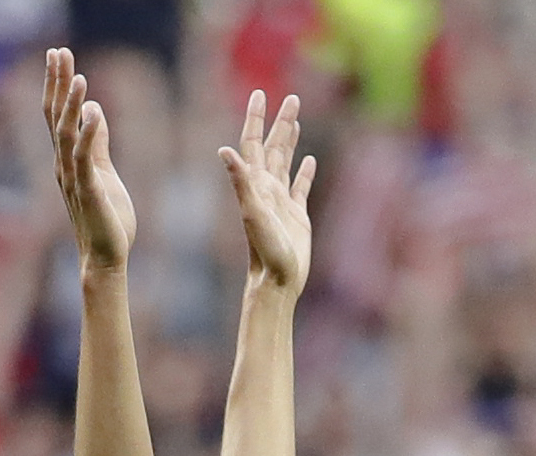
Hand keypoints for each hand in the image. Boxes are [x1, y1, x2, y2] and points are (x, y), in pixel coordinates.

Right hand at [44, 47, 135, 271]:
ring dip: (71, 105)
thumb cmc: (106, 218)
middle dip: (57, 83)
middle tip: (58, 52)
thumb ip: (98, 142)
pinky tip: (93, 112)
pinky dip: (89, 135)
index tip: (58, 55)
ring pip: (66, 134)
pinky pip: (85, 159)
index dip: (57, 84)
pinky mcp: (88, 192)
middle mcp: (64, 165)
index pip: (58, 114)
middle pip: (55, 116)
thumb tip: (94, 109)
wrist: (107, 257)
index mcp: (68, 159)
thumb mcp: (104, 172)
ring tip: (77, 76)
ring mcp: (73, 178)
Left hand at [221, 89, 316, 293]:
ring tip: (296, 119)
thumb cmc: (264, 250)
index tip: (260, 94)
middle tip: (291, 98)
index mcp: (255, 183)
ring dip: (291, 140)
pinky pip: (301, 187)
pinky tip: (310, 160)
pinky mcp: (297, 215)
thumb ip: (240, 181)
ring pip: (287, 161)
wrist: (276, 281)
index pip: (254, 143)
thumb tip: (224, 150)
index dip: (256, 118)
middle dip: (281, 121)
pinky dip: (305, 172)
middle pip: (274, 146)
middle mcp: (267, 187)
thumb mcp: (251, 213)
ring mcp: (282, 200)